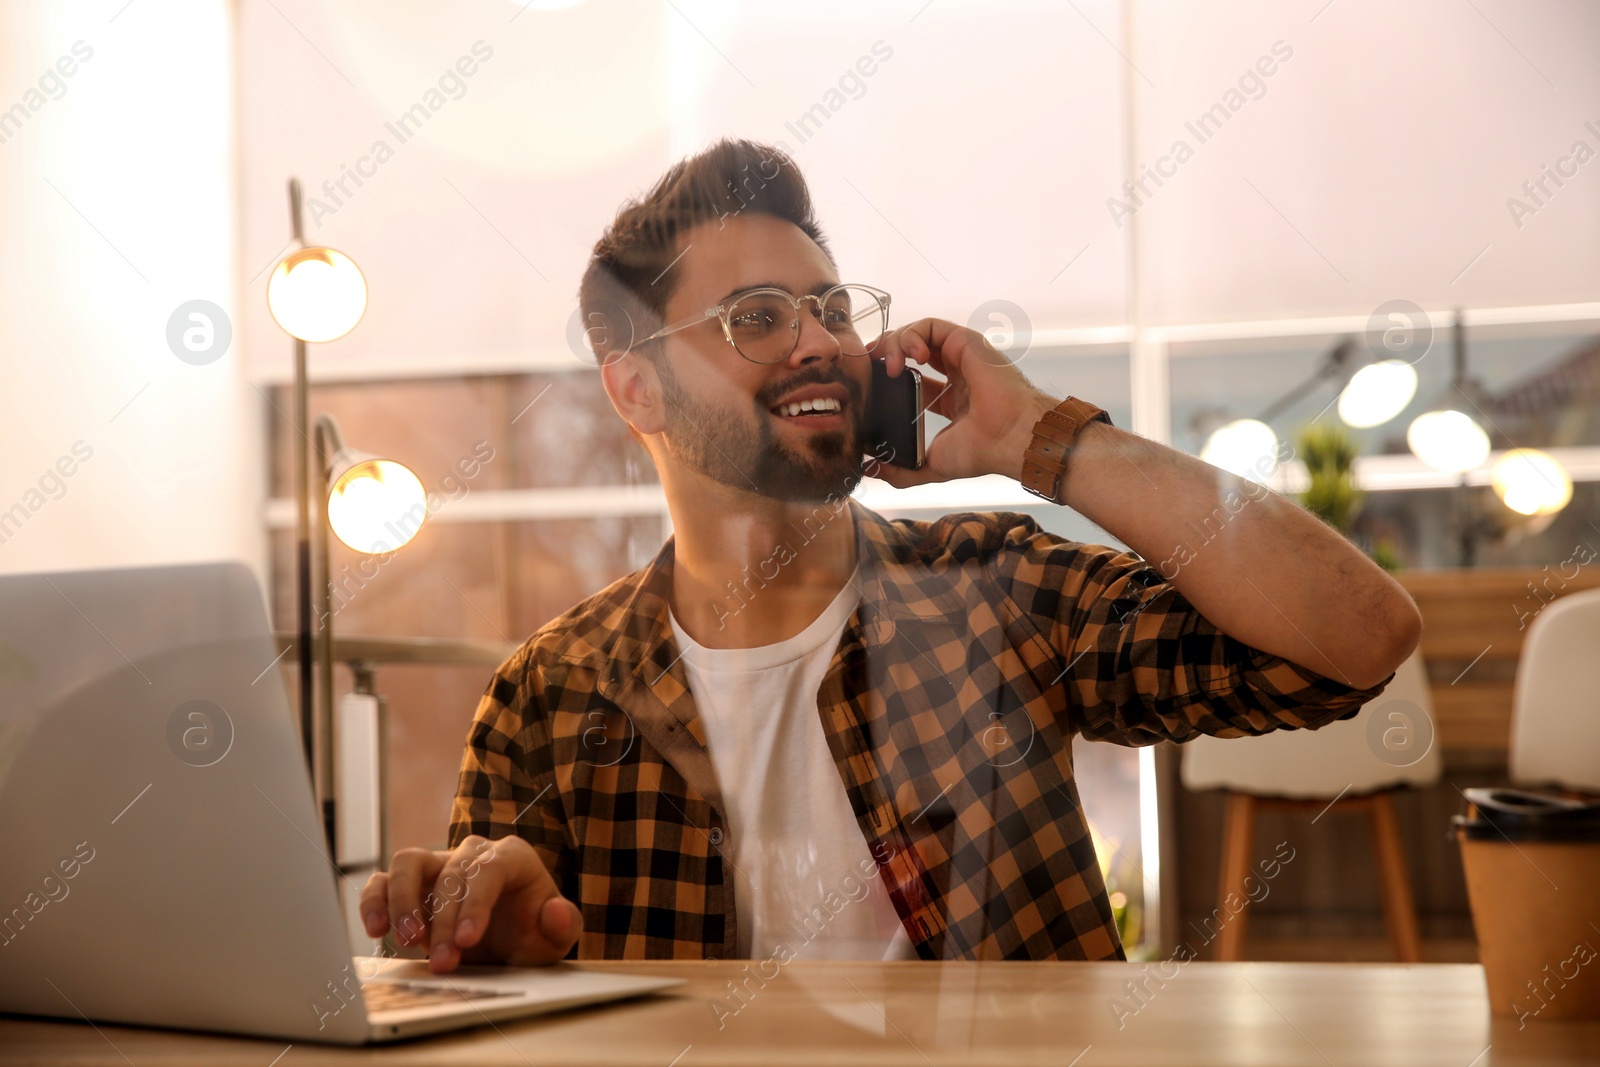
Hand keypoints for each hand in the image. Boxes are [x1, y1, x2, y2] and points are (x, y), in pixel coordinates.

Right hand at [358, 835, 581, 973]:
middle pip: (450, 874)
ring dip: (403, 901)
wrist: (507, 943)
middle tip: (444, 962)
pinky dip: (374, 901)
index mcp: (512, 857)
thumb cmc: (531, 934)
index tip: (467, 940)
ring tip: (406, 941)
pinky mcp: (411, 884)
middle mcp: (473, 854)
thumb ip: (563, 925)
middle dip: (444, 922)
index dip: (475, 903)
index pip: (489, 870)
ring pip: (409, 862)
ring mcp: (438, 864)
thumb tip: (554, 912)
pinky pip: (383, 880)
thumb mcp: (554, 937)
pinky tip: (375, 930)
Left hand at [869, 317, 1055, 487]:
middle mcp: (956, 374)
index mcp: (950, 399)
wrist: (1008, 438)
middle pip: (910, 352)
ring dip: (895, 344)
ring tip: (891, 367)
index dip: (887, 378)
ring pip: (916, 334)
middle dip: (885, 356)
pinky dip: (911, 335)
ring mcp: (961, 356)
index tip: (871, 387)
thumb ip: (901, 471)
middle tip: (872, 371)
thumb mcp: (931, 465)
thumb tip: (871, 469)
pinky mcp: (965, 341)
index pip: (911, 379)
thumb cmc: (981, 451)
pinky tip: (910, 356)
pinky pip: (929, 326)